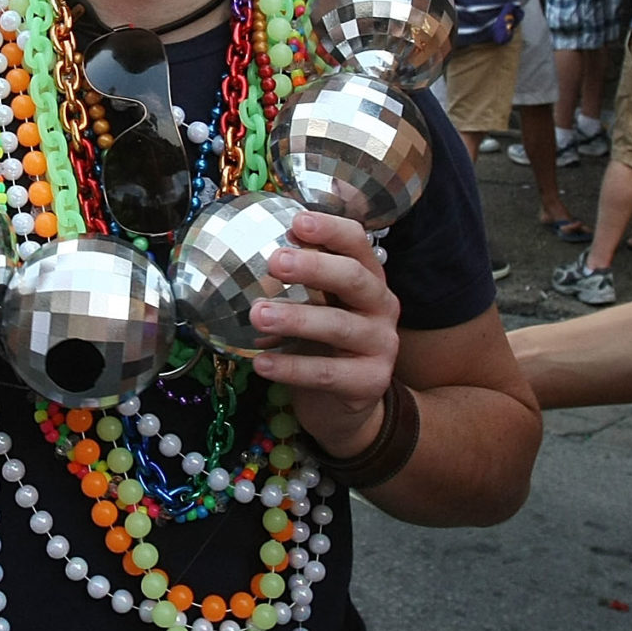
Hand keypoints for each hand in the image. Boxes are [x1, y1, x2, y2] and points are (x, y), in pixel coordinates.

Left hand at [249, 211, 402, 455]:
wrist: (346, 408)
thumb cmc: (323, 347)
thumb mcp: (317, 308)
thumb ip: (298, 283)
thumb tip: (249, 255)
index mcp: (369, 280)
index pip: (358, 244)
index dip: (331, 230)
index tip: (297, 221)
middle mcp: (382, 307)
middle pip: (354, 279)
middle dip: (314, 267)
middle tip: (274, 261)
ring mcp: (381, 346)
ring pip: (339, 326)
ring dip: (296, 318)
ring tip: (257, 313)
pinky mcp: (370, 383)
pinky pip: (327, 373)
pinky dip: (291, 367)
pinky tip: (260, 363)